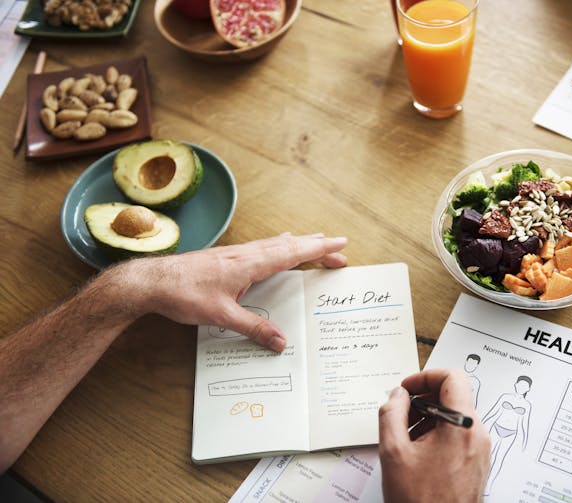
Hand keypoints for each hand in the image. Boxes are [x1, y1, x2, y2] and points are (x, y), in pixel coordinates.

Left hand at [113, 233, 346, 350]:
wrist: (151, 281)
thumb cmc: (183, 295)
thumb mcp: (222, 316)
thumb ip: (254, 328)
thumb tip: (281, 343)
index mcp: (250, 264)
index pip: (293, 253)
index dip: (319, 249)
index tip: (340, 245)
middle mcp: (246, 253)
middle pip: (289, 245)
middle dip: (316, 246)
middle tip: (339, 249)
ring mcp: (236, 253)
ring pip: (275, 243)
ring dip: (298, 243)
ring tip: (314, 241)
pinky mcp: (226, 257)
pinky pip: (262, 246)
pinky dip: (279, 245)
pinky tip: (276, 246)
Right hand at [379, 369, 490, 502]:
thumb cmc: (420, 501)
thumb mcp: (393, 452)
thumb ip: (391, 414)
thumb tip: (397, 395)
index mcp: (461, 426)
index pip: (453, 377)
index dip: (425, 376)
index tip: (407, 389)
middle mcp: (478, 435)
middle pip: (453, 396)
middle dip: (423, 399)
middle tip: (400, 413)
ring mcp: (481, 450)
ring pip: (455, 416)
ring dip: (429, 418)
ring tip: (406, 438)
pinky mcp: (478, 462)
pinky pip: (460, 435)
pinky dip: (438, 433)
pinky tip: (418, 452)